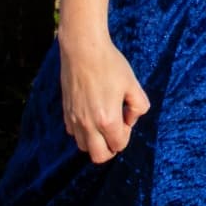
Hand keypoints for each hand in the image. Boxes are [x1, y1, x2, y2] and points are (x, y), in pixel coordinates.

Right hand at [58, 29, 150, 163]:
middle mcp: (88, 125)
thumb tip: (130, 119)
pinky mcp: (65, 113)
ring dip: (96, 141)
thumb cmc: (110, 65)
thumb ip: (139, 106)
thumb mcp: (133, 84)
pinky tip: (91, 112)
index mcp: (107, 120)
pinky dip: (83, 131)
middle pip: (98, 156)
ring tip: (103, 120)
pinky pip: (74, 133)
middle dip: (110, 148)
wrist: (83, 50)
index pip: (119, 145)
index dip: (127, 134)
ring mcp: (74, 120)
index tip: (126, 116)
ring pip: (84, 146)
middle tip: (116, 129)